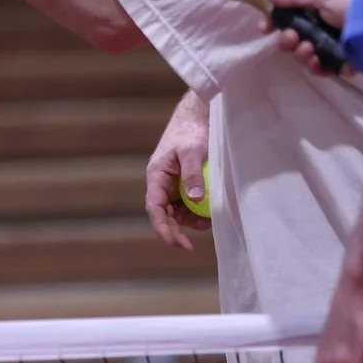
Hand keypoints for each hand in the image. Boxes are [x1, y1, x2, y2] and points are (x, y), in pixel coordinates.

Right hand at [144, 95, 209, 251]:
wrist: (198, 116)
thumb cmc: (191, 131)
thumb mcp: (192, 151)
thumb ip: (192, 175)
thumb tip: (196, 200)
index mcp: (156, 175)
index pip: (154, 207)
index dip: (162, 227)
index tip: (175, 241)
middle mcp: (162, 183)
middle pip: (163, 214)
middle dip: (174, 231)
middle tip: (189, 246)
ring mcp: (173, 184)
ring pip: (176, 212)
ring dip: (188, 222)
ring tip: (207, 224)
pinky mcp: (185, 184)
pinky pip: (187, 204)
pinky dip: (197, 212)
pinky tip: (209, 213)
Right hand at [265, 0, 355, 76]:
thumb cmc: (353, 5)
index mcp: (313, 12)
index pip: (286, 20)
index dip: (273, 24)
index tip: (265, 28)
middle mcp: (319, 31)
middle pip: (290, 42)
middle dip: (286, 42)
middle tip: (293, 37)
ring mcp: (329, 49)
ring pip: (303, 58)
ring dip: (300, 54)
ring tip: (311, 49)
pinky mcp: (341, 65)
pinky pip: (322, 71)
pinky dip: (318, 68)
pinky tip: (320, 61)